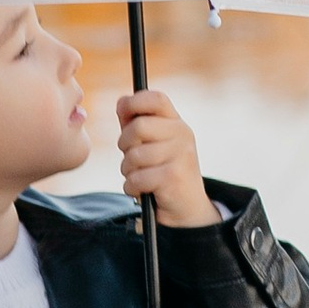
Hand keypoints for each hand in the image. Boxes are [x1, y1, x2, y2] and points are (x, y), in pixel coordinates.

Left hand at [117, 85, 212, 228]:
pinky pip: (136, 178)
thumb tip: (121, 102)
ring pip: (134, 155)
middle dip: (125, 145)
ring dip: (128, 171)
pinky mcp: (173, 177)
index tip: (122, 112)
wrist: (186, 208)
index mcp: (176, 123)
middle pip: (138, 127)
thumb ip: (136, 123)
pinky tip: (143, 190)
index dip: (134, 102)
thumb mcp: (152, 144)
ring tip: (140, 176)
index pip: (156, 98)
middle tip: (131, 158)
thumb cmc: (162, 172)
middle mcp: (183, 134)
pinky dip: (132, 188)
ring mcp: (181, 155)